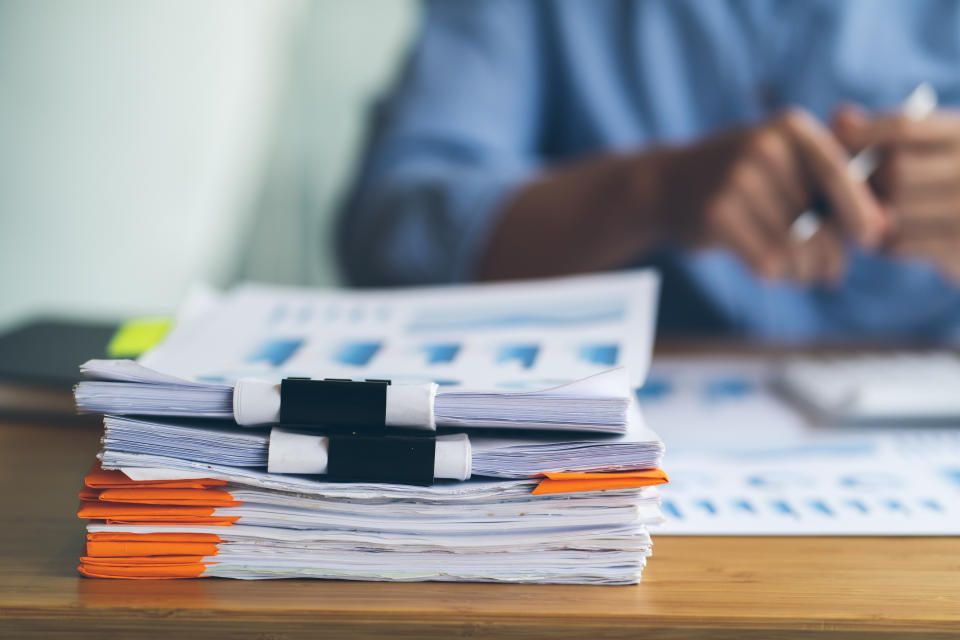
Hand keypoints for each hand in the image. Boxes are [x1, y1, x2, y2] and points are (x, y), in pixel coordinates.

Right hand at [656, 109, 887, 282]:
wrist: (665, 185)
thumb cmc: (740, 179)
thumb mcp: (785, 161)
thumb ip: (833, 184)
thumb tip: (883, 228)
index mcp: (788, 128)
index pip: (836, 173)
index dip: (859, 211)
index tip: (872, 239)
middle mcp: (760, 148)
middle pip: (816, 219)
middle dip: (830, 255)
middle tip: (830, 272)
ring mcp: (734, 181)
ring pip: (793, 245)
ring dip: (804, 270)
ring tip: (802, 273)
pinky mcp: (714, 214)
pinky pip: (766, 260)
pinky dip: (776, 275)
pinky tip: (773, 271)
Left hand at [834, 105, 959, 280]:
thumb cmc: (947, 178)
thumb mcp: (932, 144)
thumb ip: (887, 130)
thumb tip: (839, 116)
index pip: (906, 127)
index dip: (865, 132)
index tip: (839, 136)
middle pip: (895, 171)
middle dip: (867, 180)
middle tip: (850, 186)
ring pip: (893, 210)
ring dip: (871, 214)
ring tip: (866, 211)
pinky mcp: (957, 250)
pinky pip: (898, 243)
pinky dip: (883, 241)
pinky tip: (887, 234)